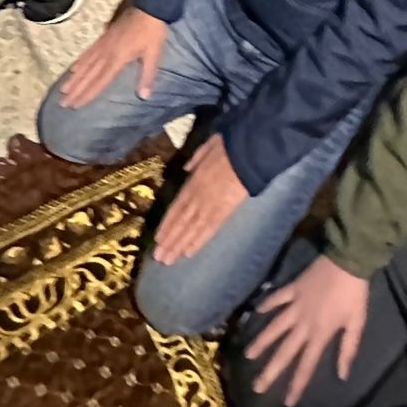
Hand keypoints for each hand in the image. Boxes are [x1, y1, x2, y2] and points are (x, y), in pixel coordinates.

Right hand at [59, 7, 168, 108]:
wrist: (149, 6)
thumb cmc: (153, 32)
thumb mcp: (154, 54)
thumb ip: (147, 75)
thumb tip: (144, 96)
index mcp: (118, 58)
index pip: (100, 81)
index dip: (88, 94)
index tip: (76, 105)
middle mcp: (106, 52)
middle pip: (88, 74)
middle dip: (76, 89)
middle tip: (63, 103)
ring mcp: (103, 43)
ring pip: (85, 64)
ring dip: (74, 78)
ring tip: (63, 89)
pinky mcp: (104, 36)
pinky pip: (88, 52)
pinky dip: (80, 61)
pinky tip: (74, 68)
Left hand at [151, 135, 248, 263]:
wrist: (249, 153)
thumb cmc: (230, 147)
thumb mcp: (209, 146)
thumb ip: (196, 158)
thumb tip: (186, 168)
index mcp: (193, 182)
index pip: (176, 207)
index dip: (166, 224)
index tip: (158, 239)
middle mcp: (198, 197)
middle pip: (181, 222)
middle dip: (170, 240)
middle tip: (159, 257)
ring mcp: (211, 206)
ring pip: (192, 229)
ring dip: (179, 245)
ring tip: (168, 260)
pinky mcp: (225, 212)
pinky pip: (209, 230)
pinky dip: (198, 242)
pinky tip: (189, 253)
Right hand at [245, 254, 368, 403]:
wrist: (348, 259)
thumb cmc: (355, 293)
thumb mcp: (357, 323)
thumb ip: (348, 349)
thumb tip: (342, 375)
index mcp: (320, 333)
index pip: (307, 365)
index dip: (297, 384)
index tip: (287, 402)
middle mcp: (304, 323)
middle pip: (285, 351)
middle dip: (271, 371)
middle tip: (257, 387)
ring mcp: (295, 305)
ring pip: (275, 327)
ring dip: (262, 341)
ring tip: (248, 355)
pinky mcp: (293, 288)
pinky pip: (277, 298)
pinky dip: (266, 303)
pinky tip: (256, 310)